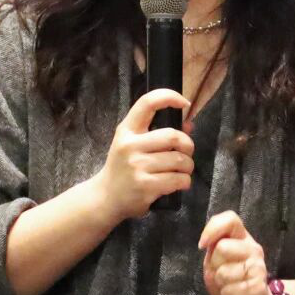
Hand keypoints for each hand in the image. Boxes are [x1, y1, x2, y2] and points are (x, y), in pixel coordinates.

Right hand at [93, 88, 194, 220]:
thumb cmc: (122, 168)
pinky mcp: (145, 186)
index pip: (147, 103)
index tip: (184, 103)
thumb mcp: (133, 145)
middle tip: (186, 153)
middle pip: (173, 136)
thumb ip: (158, 133)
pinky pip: (178, 180)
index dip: (169, 97)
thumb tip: (189, 125)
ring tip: (182, 171)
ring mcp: (137, 166)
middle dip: (188, 145)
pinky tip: (179, 183)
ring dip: (188, 167)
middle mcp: (130, 145)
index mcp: (127, 130)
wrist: (105, 197)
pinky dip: (185, 181)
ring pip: (180, 160)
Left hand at [199, 211, 275, 294]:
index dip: (213, 228)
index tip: (203, 245)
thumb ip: (213, 246)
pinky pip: (229, 290)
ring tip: (229, 286)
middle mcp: (253, 249)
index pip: (230, 219)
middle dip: (214, 264)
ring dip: (219, 283)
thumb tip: (205, 243)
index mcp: (242, 238)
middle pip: (221, 247)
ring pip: (223, 272)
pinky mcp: (259, 288)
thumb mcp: (217, 260)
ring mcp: (259, 268)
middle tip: (221, 273)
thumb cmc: (231, 281)